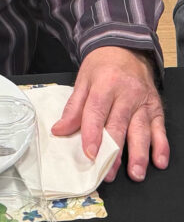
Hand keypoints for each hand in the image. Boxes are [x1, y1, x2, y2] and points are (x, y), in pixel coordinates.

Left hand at [51, 45, 168, 181]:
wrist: (125, 48)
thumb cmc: (101, 66)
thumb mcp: (82, 81)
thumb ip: (73, 108)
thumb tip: (60, 130)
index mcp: (105, 85)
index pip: (97, 112)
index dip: (93, 134)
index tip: (89, 154)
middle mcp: (126, 94)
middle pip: (119, 125)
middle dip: (115, 152)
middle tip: (109, 173)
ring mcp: (143, 101)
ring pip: (142, 130)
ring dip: (139, 154)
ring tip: (135, 173)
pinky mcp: (156, 107)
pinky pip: (159, 128)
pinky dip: (161, 145)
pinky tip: (159, 161)